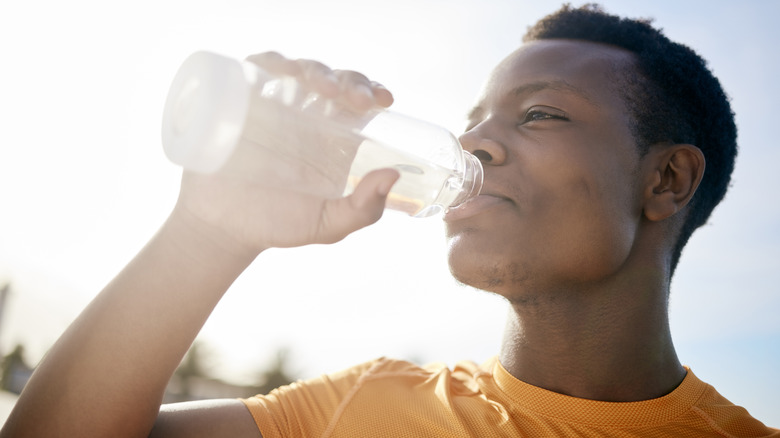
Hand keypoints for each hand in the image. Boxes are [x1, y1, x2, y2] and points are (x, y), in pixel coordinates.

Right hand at [171, 52, 399, 257]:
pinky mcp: (240, 102)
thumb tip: (392, 175)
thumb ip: (363, 210)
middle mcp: (306, 116)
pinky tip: (279, 71)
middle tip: (355, 98)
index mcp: (333, 138)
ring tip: (321, 87)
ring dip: (314, 69)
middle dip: (349, 80)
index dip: (373, 91)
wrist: (223, 229)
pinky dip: (268, 62)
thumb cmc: (277, 225)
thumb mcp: (328, 225)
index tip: (383, 100)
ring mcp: (272, 106)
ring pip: (298, 70)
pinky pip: (254, 70)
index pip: (359, 102)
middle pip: (334, 81)